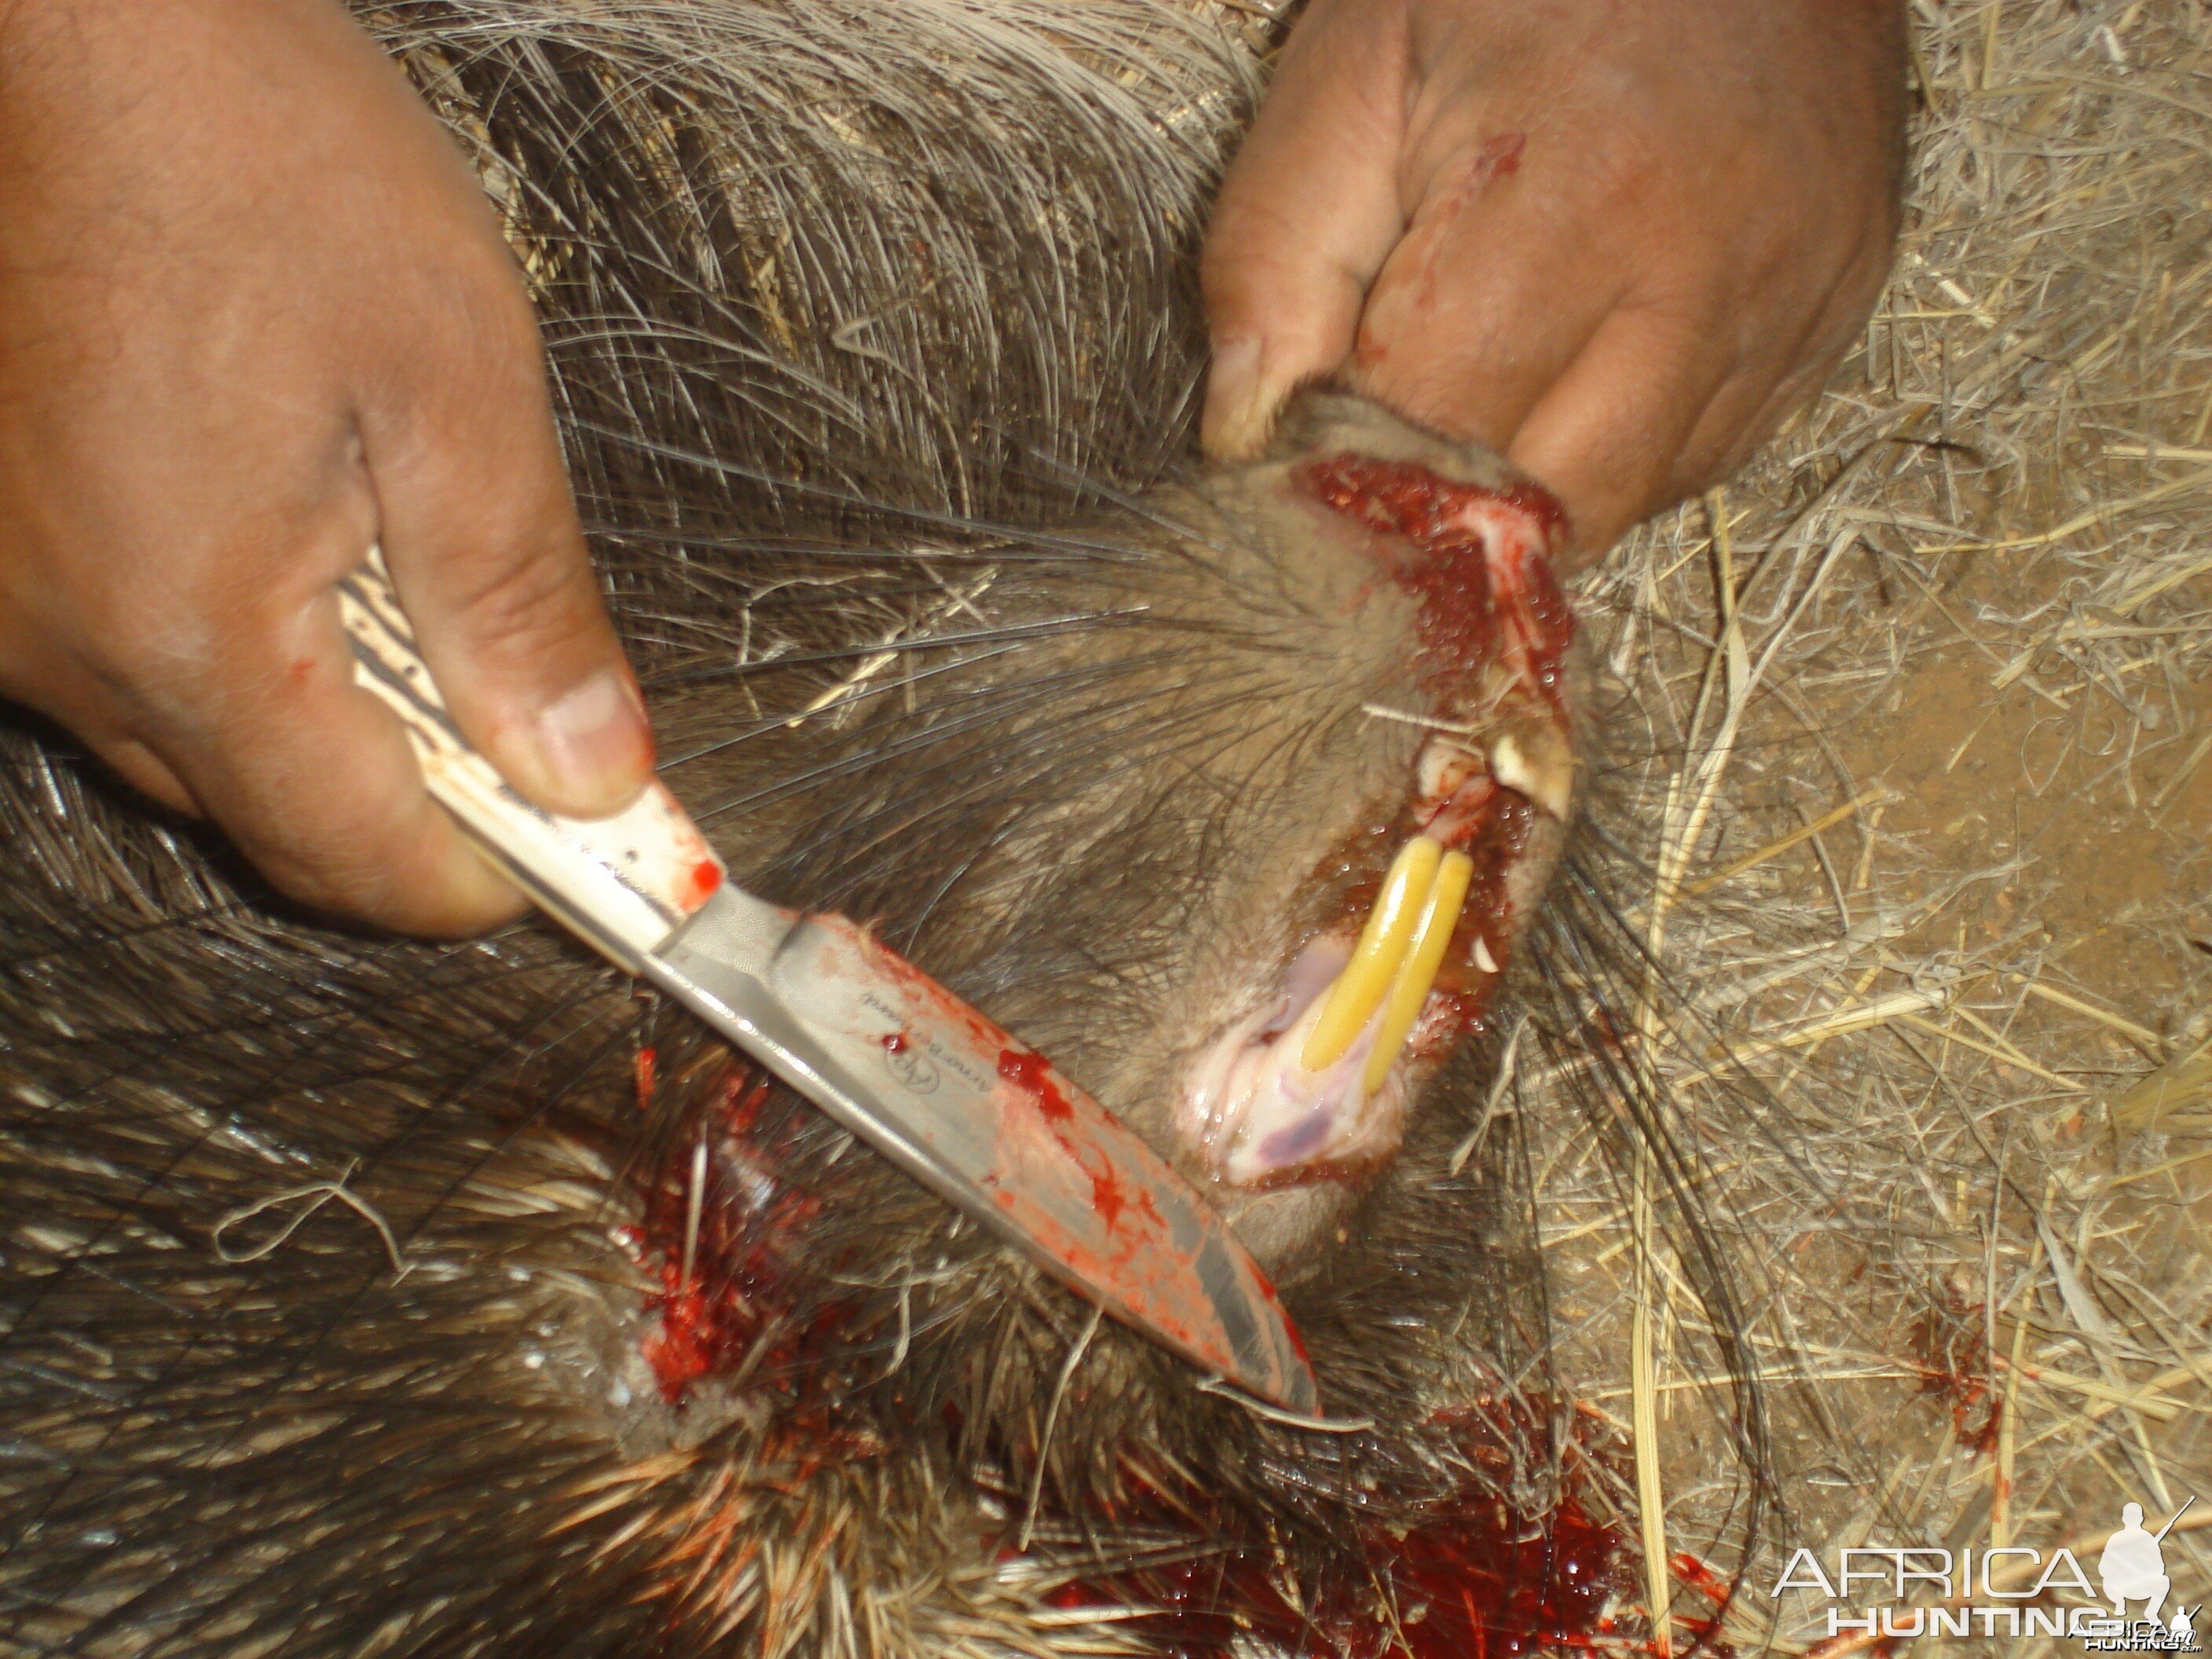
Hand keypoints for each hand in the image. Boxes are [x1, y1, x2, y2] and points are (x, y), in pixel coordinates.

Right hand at [0, 0, 652, 933]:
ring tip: (396, 546)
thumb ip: (524, 605)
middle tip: (522, 682)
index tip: (583, 844)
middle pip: (279, 811)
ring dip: (324, 697)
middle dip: (420, 779)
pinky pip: (125, 645)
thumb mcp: (458, 384)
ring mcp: (0, 597)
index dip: (490, 871)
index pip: (360, 859)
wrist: (72, 23)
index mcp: (190, 630)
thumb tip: (591, 771)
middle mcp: (60, 646)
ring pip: (200, 734)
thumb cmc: (259, 160)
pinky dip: (230, 624)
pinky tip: (288, 504)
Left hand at [1201, 0, 1906, 564]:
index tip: (1302, 447)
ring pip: (1632, 499)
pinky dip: (1621, 449)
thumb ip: (1277, 255)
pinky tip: (1579, 362)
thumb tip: (1246, 433)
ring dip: (1533, 490)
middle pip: (1545, 502)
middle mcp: (1704, 272)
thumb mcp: (1355, 66)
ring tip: (1481, 386)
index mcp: (1572, 194)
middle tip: (1384, 441)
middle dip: (1445, 500)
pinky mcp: (1839, 310)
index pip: (1435, 426)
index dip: (1349, 459)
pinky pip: (1709, 455)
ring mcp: (1791, 299)